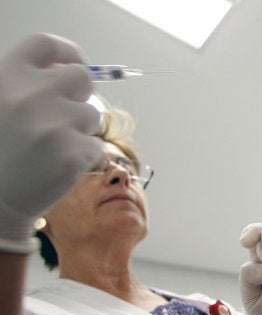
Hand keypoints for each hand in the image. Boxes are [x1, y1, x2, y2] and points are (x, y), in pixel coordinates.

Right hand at [0, 33, 102, 253]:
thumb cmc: (0, 150)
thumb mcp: (0, 104)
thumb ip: (28, 84)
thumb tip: (71, 67)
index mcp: (8, 77)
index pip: (47, 44)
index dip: (67, 53)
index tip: (75, 64)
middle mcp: (31, 96)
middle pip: (81, 78)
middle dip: (80, 95)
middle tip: (65, 117)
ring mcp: (53, 125)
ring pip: (92, 115)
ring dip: (80, 130)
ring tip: (52, 148)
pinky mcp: (73, 154)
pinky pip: (96, 145)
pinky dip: (84, 156)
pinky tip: (58, 166)